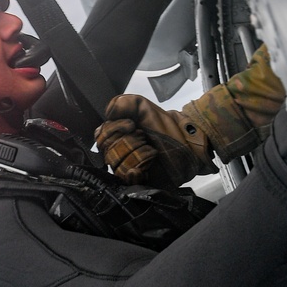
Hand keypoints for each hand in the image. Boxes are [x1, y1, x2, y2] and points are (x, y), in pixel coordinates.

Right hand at [96, 93, 215, 184]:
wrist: (187, 142)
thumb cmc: (165, 126)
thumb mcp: (142, 107)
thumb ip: (122, 103)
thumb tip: (107, 113)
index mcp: (116, 136)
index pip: (100, 137)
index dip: (114, 130)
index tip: (131, 125)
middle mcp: (119, 153)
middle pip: (108, 151)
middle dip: (129, 141)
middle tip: (145, 137)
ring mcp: (128, 169)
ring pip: (117, 165)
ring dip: (138, 154)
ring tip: (152, 151)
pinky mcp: (139, 183)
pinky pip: (126, 181)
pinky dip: (133, 173)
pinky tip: (143, 169)